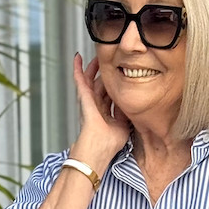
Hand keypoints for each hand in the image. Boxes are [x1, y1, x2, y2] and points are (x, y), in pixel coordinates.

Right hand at [71, 53, 131, 169]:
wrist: (96, 152)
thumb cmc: (107, 146)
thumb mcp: (123, 128)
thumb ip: (125, 115)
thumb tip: (131, 105)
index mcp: (105, 115)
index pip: (110, 96)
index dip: (115, 87)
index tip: (121, 76)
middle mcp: (96, 108)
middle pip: (101, 86)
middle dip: (105, 75)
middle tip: (109, 61)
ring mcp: (88, 103)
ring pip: (91, 81)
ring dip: (93, 69)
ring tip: (96, 56)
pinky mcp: (83, 99)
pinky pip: (80, 80)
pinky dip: (78, 69)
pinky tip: (77, 58)